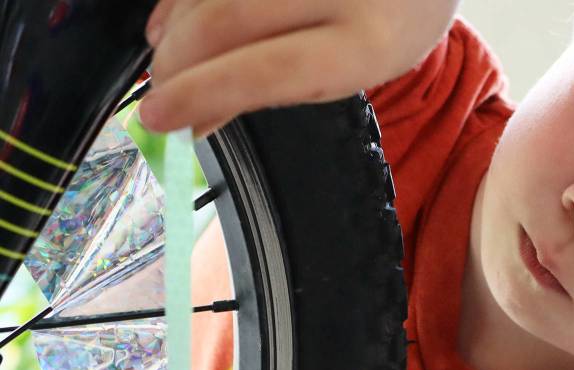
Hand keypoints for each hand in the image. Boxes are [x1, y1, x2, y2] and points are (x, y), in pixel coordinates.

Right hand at [138, 0, 459, 136]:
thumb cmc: (388, 19)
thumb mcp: (351, 66)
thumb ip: (279, 89)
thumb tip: (195, 122)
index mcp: (369, 44)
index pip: (272, 71)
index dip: (205, 93)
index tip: (159, 117)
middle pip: (228, 20)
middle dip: (177, 59)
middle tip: (156, 89)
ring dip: (173, 25)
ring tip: (163, 52)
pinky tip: (174, 15)